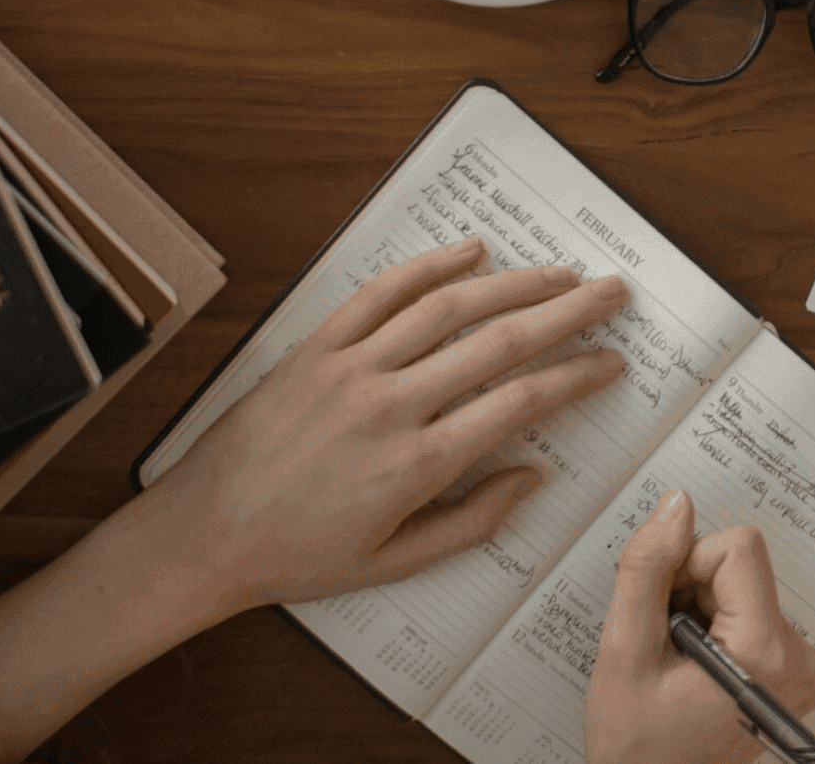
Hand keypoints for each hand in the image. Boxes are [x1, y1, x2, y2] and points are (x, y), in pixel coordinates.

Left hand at [142, 236, 629, 614]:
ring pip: (448, 308)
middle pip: (499, 342)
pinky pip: (379, 294)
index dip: (577, 376)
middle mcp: (391, 406)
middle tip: (611, 293)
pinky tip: (469, 252)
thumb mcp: (395, 563)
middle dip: (568, 312)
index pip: (521, 402)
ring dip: (513, 283)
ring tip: (559, 272)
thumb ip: (473, 521)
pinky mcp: (315, 349)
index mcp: (418, 465)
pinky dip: (428, 266)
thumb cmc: (298, 556)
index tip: (611, 361)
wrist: (203, 534)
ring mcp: (351, 369)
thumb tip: (532, 476)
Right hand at [587, 488, 814, 763]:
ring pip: (741, 583)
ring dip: (699, 607)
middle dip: (691, 589)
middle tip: (665, 642)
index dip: (685, 565)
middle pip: (741, 564)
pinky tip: (694, 663)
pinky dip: (714, 622)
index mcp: (768, 653)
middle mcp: (800, 658)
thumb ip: (647, 568)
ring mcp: (801, 665)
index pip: (737, 548)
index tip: (662, 610)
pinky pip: (750, 607)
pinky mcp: (792, 667)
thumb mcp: (625, 649)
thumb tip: (676, 504)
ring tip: (677, 659)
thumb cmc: (637, 743)